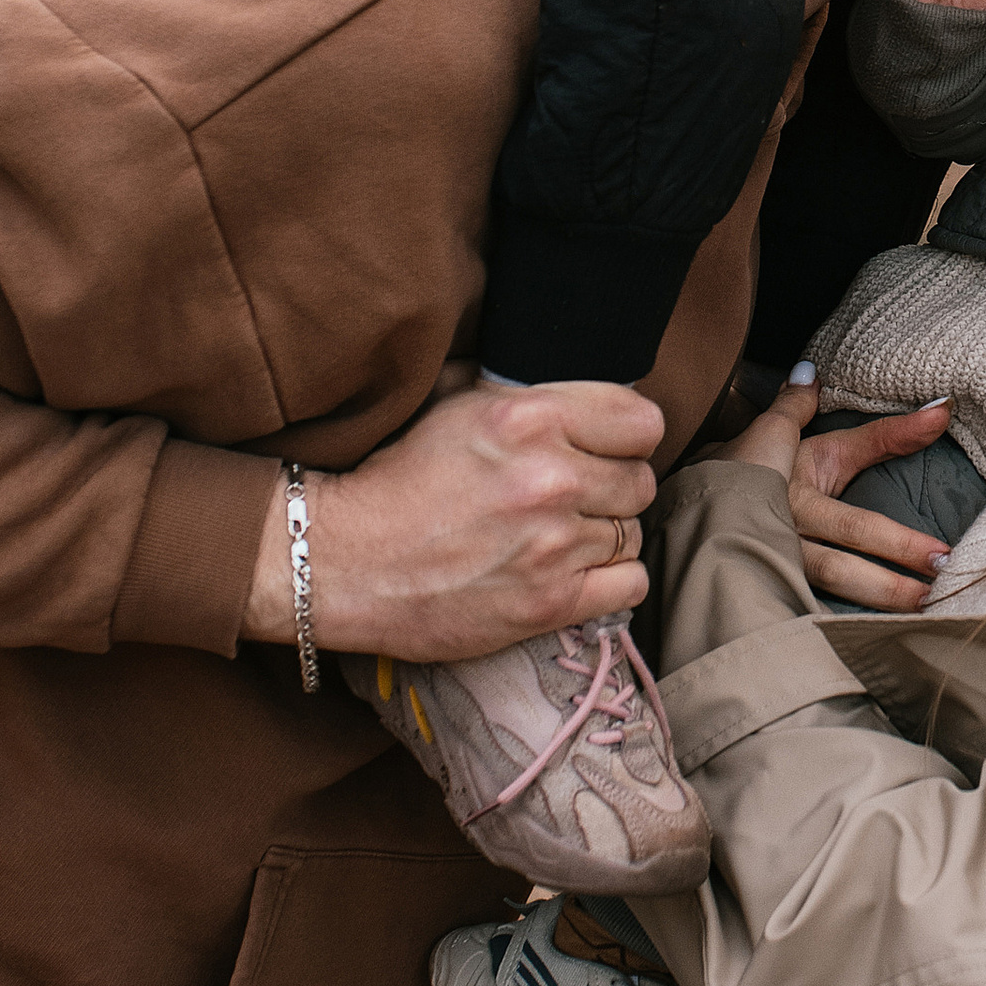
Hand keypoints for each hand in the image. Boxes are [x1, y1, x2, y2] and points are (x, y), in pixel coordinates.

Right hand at [241, 378, 661, 662]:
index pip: (643, 422)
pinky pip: (629, 586)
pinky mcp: (549, 603)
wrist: (342, 560)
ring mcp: (552, 545)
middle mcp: (550, 478)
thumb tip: (581, 383)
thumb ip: (525, 389)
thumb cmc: (398, 478)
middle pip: (641, 480)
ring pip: (632, 533)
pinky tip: (575, 572)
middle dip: (613, 487)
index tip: (604, 448)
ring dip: (606, 535)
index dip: (626, 435)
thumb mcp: (455, 402)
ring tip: (562, 536)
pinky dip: (611, 581)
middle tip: (575, 496)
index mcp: (530, 418)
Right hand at [725, 373, 959, 613]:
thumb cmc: (771, 463)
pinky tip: (870, 640)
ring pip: (824, 595)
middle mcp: (784, 536)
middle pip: (842, 568)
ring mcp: (773, 567)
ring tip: (920, 615)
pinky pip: (808, 612)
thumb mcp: (826, 445)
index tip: (942, 554)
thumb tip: (941, 410)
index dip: (898, 542)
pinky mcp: (769, 586)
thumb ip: (883, 432)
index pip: (855, 525)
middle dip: (893, 585)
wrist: (702, 495)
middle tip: (940, 592)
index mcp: (795, 498)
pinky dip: (841, 628)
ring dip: (874, 606)